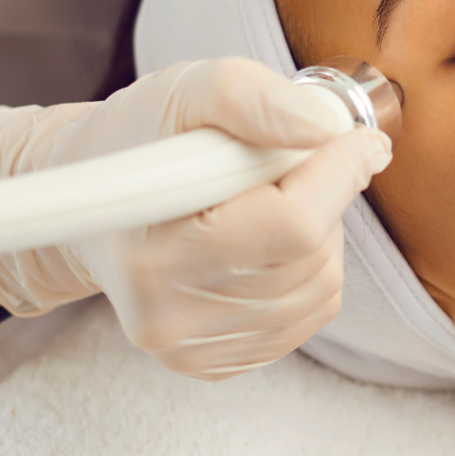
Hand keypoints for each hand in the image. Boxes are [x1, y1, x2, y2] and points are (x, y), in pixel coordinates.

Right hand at [0, 60, 392, 378]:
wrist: (94, 206)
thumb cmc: (137, 144)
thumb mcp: (183, 93)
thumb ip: (250, 98)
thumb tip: (324, 130)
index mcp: (155, 253)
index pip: (291, 225)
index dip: (340, 174)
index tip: (361, 141)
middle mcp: (174, 318)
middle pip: (312, 254)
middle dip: (323, 197)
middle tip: (285, 165)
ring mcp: (198, 349)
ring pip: (322, 283)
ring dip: (319, 233)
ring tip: (265, 202)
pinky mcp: (220, 362)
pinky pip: (313, 311)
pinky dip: (310, 267)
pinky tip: (266, 241)